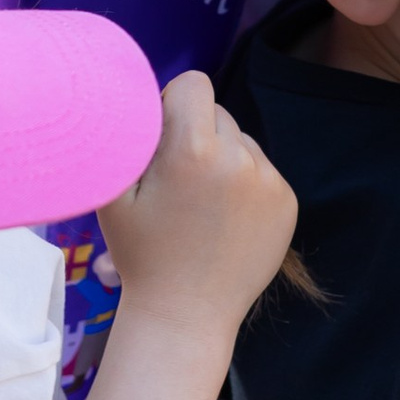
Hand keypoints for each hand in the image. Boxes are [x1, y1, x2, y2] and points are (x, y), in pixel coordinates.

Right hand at [97, 73, 294, 335]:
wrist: (186, 315)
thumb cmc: (141, 254)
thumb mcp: (112, 194)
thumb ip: (122, 138)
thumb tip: (129, 97)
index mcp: (193, 150)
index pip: (193, 84)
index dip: (173, 102)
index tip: (162, 135)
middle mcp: (238, 159)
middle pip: (219, 113)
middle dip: (197, 133)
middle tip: (177, 179)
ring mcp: (269, 182)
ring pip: (242, 142)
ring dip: (223, 159)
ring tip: (201, 205)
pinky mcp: (287, 202)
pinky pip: (262, 171)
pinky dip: (245, 185)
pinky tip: (224, 219)